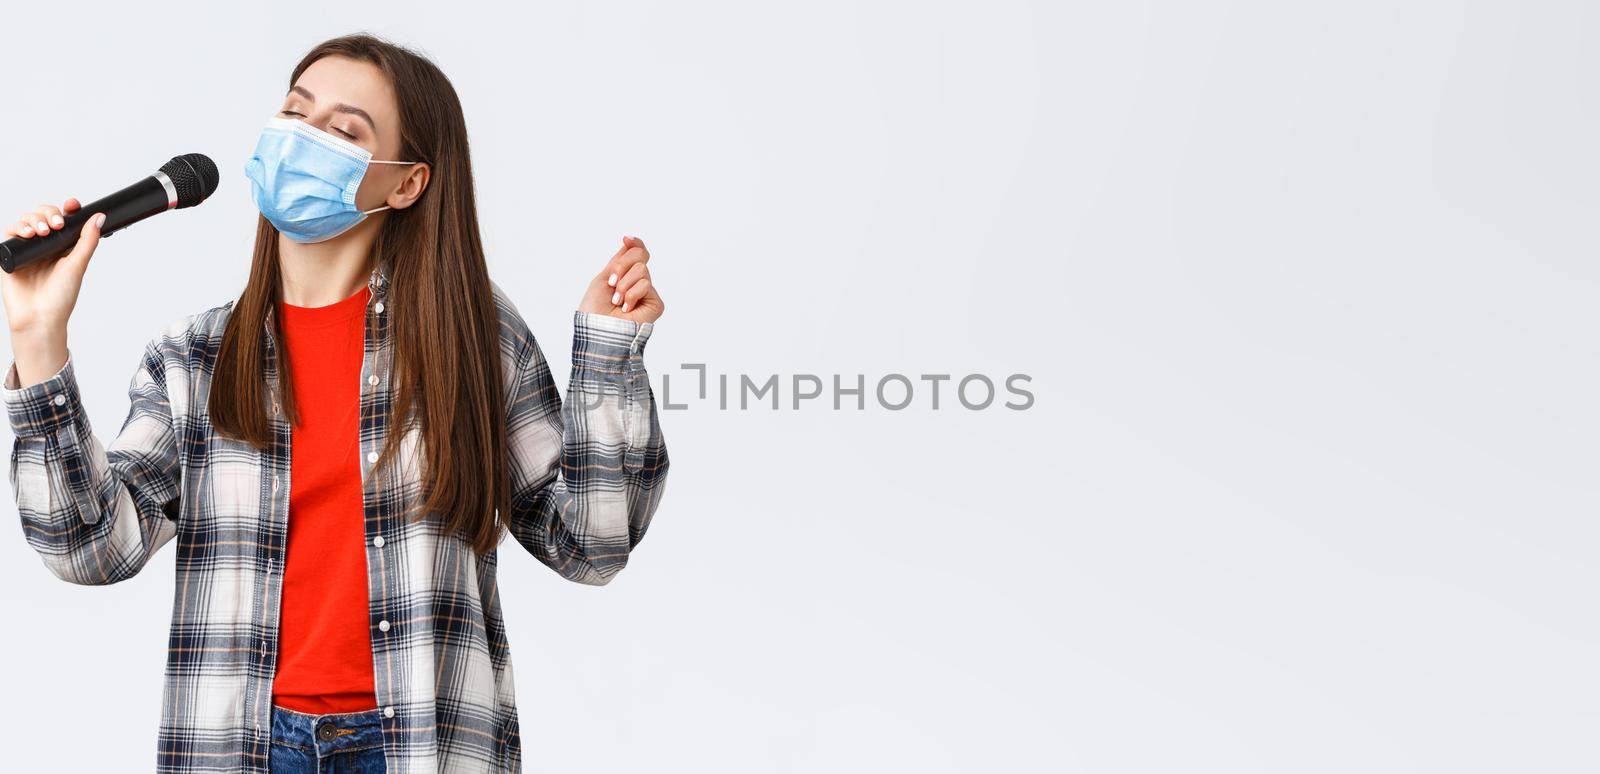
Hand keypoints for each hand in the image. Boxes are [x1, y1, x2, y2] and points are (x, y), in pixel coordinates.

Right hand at [2, 197, 104, 385]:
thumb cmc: (60, 297)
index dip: (67, 209)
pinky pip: (10, 233)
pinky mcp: (11, 255)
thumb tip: (98, 217)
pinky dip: (18, 227)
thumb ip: (87, 241)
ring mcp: (27, 249)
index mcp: (63, 247)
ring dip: (34, 219)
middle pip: (44, 216)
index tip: (73, 204)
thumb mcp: (78, 265)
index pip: (64, 220)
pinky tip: (27, 233)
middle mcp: (45, 246)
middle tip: (56, 225)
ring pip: (27, 221)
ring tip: (43, 231)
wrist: (39, 317)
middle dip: (50, 213)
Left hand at [578, 235, 663, 323]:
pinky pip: (646, 285)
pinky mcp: (656, 304)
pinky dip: (632, 294)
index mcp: (625, 275)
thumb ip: (620, 259)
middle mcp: (638, 283)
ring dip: (624, 285)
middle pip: (640, 256)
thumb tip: (629, 240)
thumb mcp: (604, 276)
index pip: (638, 253)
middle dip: (621, 267)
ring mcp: (647, 293)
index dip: (635, 243)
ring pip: (642, 270)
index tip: (625, 238)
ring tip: (617, 301)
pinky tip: (626, 308)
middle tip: (611, 283)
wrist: (597, 328)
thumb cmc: (595, 308)